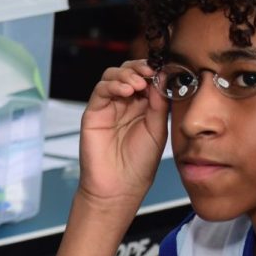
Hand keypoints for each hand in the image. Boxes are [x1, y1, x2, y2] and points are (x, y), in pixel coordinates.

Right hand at [78, 60, 168, 208]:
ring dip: (126, 74)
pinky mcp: (93, 112)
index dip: (153, 71)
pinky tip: (126, 90)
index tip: (162, 70)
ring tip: (138, 84)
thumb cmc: (139, 164)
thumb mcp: (158, 130)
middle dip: (139, 68)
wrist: (119, 187)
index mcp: (143, 107)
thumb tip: (163, 77)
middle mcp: (125, 104)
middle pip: (128, 72)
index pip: (146, 79)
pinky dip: (113, 84)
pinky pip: (100, 90)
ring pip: (112, 76)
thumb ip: (160, 104)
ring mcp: (108, 107)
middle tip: (149, 72)